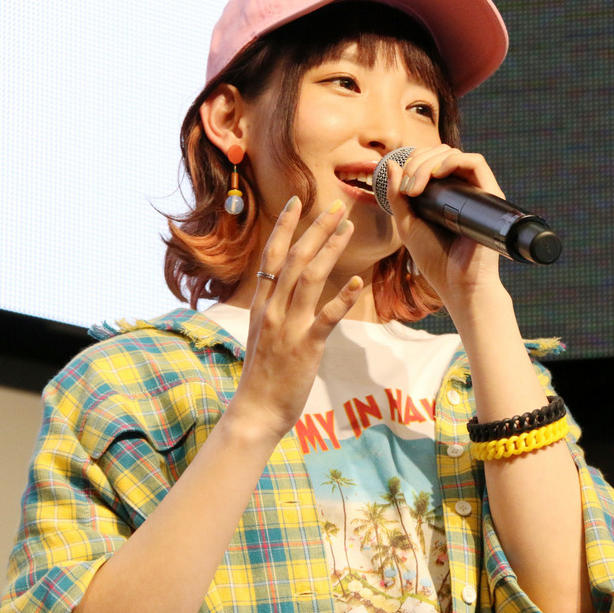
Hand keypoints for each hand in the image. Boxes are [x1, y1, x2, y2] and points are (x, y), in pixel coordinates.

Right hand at [226, 197, 361, 438]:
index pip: (271, 256)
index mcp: (261, 305)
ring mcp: (288, 327)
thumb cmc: (262, 376)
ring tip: (347, 228)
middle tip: (335, 205)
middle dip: (314, 229)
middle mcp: (272, 310)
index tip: (298, 201)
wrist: (255, 411)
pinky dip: (343, 298)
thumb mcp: (263, 334)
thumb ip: (274, 309)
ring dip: (330, 250)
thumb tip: (288, 290)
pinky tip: (357, 281)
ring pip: (309, 278)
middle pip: (293, 258)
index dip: (284, 226)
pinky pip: (326, 317)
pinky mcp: (305, 347)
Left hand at [384, 145, 506, 302]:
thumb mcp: (407, 224)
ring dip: (429, 162)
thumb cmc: (435, 259)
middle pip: (440, 153)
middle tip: (407, 188)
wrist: (458, 284)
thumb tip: (392, 163)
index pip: (429, 160)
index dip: (412, 161)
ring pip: (454, 154)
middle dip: (417, 162)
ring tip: (416, 186)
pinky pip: (476, 162)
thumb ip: (397, 197)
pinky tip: (437, 174)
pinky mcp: (490, 195)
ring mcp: (476, 191)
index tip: (401, 183)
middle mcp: (461, 189)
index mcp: (443, 194)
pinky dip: (454, 160)